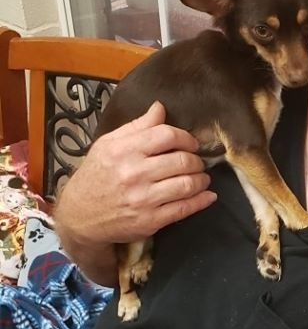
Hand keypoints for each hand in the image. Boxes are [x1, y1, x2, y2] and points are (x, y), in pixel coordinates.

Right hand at [56, 101, 216, 248]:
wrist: (79, 216)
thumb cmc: (96, 176)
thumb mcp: (108, 145)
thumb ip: (137, 127)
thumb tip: (160, 108)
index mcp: (123, 150)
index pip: (167, 135)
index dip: (186, 138)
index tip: (191, 143)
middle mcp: (134, 173)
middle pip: (182, 160)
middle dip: (196, 160)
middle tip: (197, 162)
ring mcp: (143, 199)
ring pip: (187, 184)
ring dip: (202, 179)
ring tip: (202, 177)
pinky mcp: (150, 221)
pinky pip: (184, 209)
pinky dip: (202, 200)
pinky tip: (208, 195)